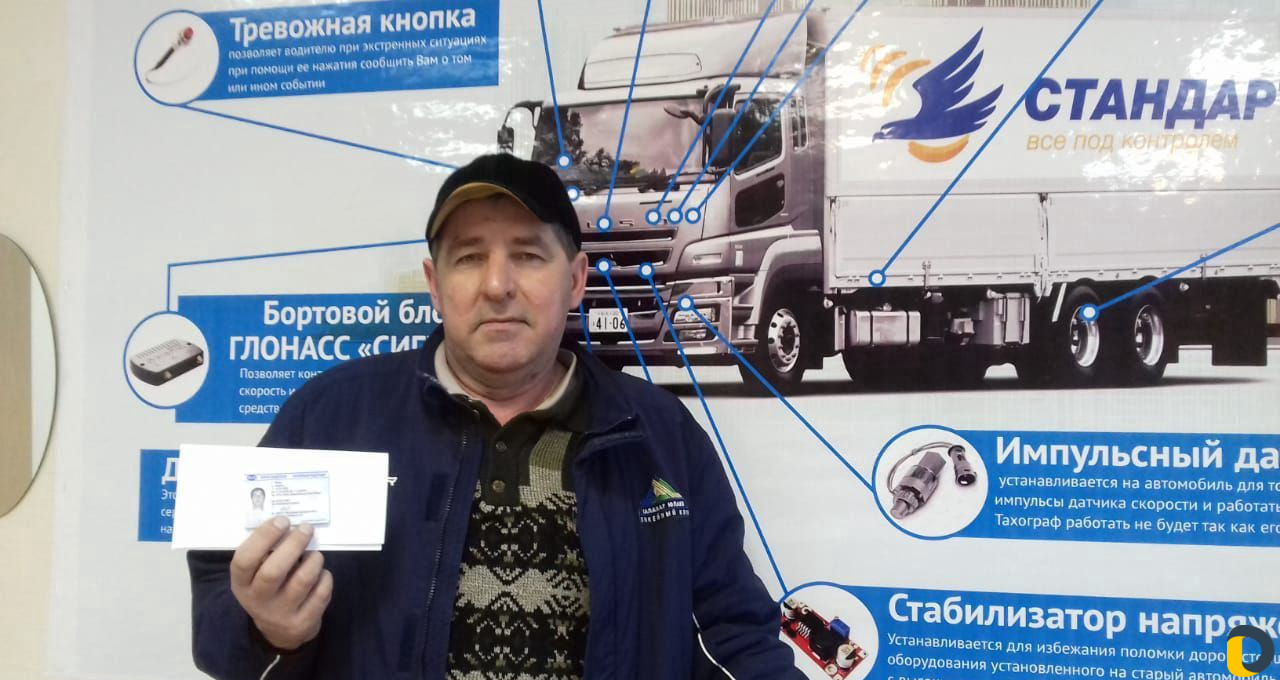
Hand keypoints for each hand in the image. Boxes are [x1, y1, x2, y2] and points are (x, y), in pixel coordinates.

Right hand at [229, 516, 332, 650]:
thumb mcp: (257, 575)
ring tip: (314, 554)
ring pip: (302, 580)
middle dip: (293, 544)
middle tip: (306, 529)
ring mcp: (281, 614)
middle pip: (273, 571)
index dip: (263, 537)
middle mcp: (257, 601)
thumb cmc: (270, 589)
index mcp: (241, 584)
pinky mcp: (303, 622)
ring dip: (313, 560)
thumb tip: (289, 525)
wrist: (280, 630)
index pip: (243, 560)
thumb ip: (267, 552)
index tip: (282, 521)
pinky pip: (321, 592)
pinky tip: (320, 574)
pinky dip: (325, 577)